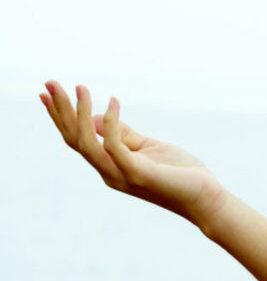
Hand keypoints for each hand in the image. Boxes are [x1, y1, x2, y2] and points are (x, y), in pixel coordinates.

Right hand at [39, 80, 227, 227]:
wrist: (206, 198)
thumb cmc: (180, 173)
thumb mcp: (148, 147)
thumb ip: (124, 134)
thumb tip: (97, 117)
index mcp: (110, 166)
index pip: (77, 140)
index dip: (61, 117)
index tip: (47, 92)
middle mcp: (109, 172)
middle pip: (74, 139)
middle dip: (61, 110)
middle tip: (50, 82)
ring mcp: (121, 175)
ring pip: (87, 143)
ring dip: (79, 114)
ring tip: (80, 87)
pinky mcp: (138, 174)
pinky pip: (114, 146)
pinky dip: (111, 123)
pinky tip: (114, 101)